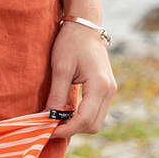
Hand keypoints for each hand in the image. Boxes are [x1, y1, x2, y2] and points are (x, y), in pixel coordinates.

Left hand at [46, 22, 115, 138]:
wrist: (85, 26)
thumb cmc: (71, 43)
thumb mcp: (60, 68)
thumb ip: (57, 95)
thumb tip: (50, 118)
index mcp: (100, 85)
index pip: (84, 119)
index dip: (66, 129)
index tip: (48, 130)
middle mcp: (109, 90)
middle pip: (93, 125)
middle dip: (72, 129)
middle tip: (50, 126)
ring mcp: (110, 90)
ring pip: (96, 121)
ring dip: (77, 124)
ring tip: (56, 118)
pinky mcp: (106, 89)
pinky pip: (96, 112)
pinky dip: (81, 117)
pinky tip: (66, 111)